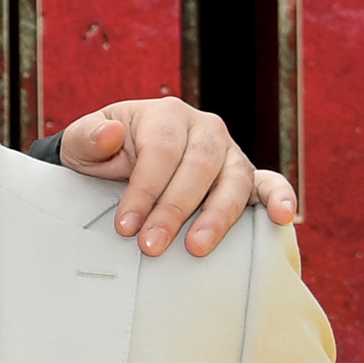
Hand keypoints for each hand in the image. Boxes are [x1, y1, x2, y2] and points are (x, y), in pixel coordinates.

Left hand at [57, 100, 300, 256]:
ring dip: (217, 216)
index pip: (161, 152)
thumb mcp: (80, 142)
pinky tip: (282, 218)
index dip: (144, 190)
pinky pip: (268, 184)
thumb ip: (88, 137)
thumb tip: (112, 134)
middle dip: (174, 210)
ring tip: (196, 247)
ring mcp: (228, 152)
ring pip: (233, 180)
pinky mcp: (243, 176)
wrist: (114, 162)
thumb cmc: (99, 153)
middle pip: (198, 168)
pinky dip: (279, 198)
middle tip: (151, 246)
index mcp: (166, 115)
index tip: (126, 226)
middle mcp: (204, 129)